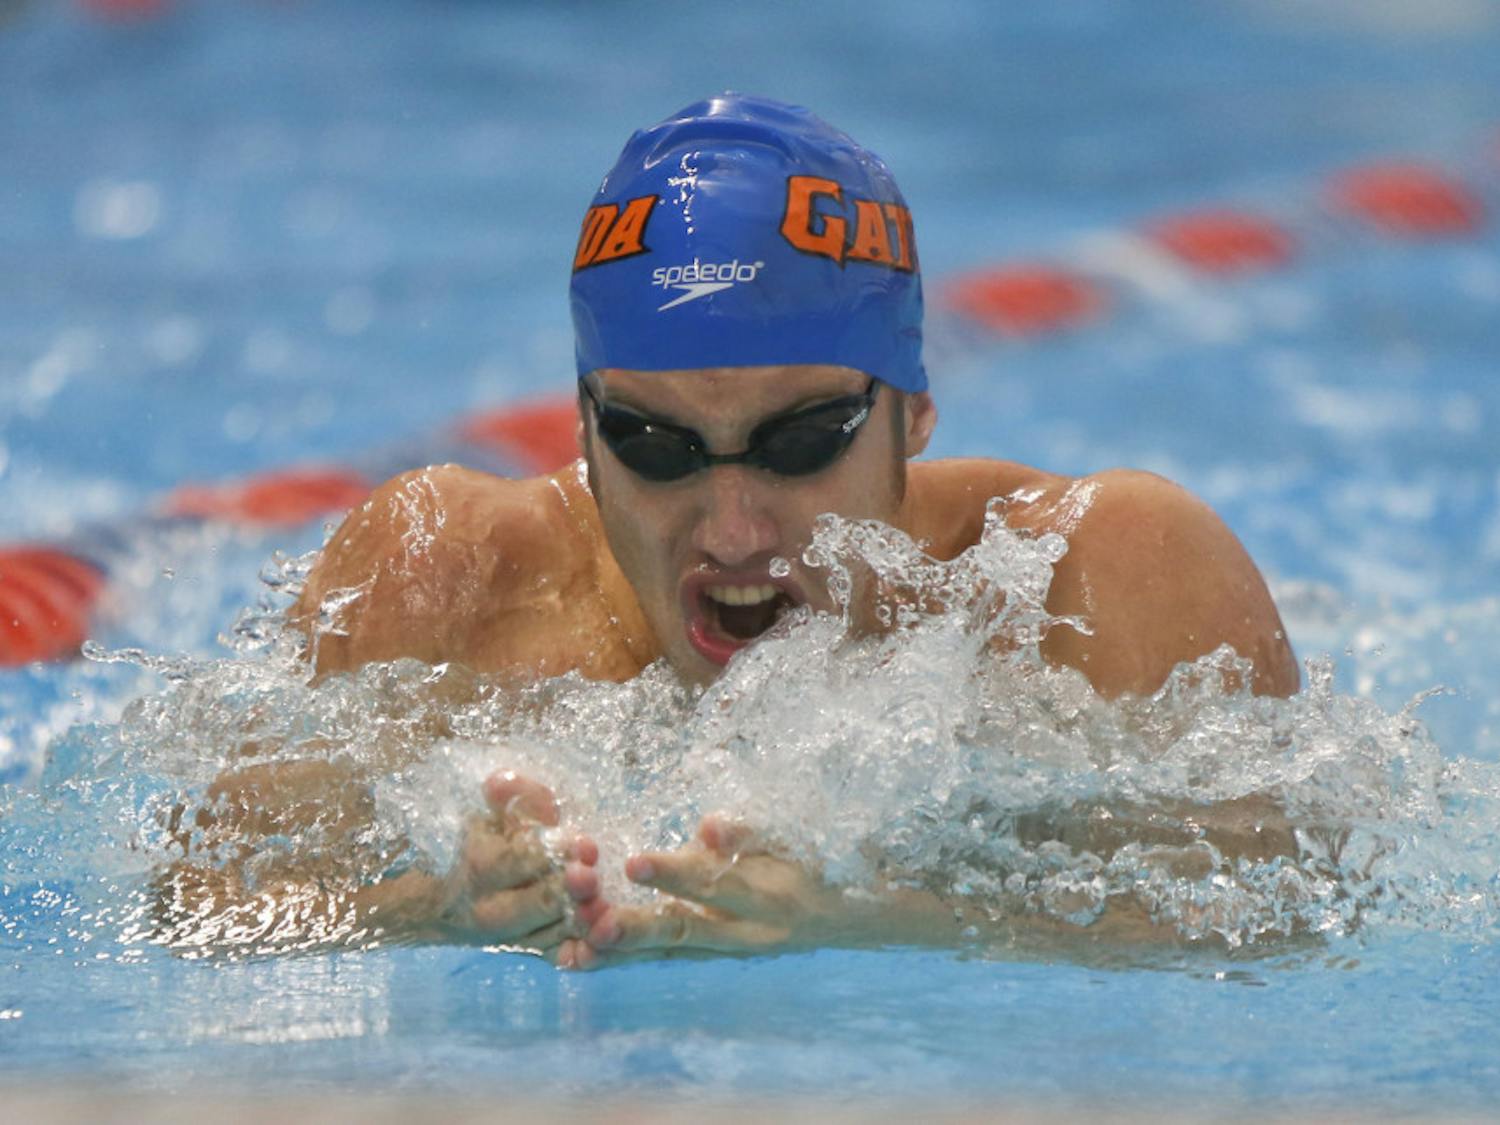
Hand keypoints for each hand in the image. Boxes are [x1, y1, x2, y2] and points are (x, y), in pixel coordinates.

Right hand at [438, 771, 607, 963]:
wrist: (455, 902)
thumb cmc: (490, 842)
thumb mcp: (498, 815)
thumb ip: (512, 797)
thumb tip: (498, 782)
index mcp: (483, 867)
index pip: (518, 860)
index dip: (550, 853)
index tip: (582, 843)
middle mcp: (494, 909)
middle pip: (537, 903)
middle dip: (568, 891)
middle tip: (592, 878)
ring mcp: (515, 937)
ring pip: (553, 934)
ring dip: (582, 924)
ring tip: (606, 910)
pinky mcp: (535, 953)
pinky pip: (558, 958)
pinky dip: (579, 954)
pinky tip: (600, 943)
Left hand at [576, 816, 854, 965]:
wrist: (848, 915)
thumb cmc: (816, 859)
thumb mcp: (793, 838)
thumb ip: (751, 833)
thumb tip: (710, 828)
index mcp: (770, 895)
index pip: (715, 882)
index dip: (674, 873)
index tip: (632, 863)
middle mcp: (747, 932)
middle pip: (684, 931)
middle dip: (636, 928)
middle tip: (592, 923)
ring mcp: (730, 950)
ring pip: (668, 952)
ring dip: (621, 952)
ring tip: (574, 953)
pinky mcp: (715, 955)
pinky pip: (666, 959)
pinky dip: (625, 959)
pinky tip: (581, 960)